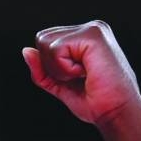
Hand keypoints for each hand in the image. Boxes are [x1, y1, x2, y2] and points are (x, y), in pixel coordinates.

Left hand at [22, 20, 140, 127]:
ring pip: (46, 43)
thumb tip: (25, 50)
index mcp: (84, 36)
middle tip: (79, 77)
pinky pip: (56, 50)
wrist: (115, 112)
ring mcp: (93, 29)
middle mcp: (89, 28)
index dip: (50, 66)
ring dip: (59, 68)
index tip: (75, 78)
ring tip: (83, 75)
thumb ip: (42, 69)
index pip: (45, 42)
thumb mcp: (59, 84)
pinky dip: (65, 69)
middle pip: (42, 39)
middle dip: (51, 66)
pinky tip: (86, 72)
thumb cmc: (94, 102)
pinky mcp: (93, 35)